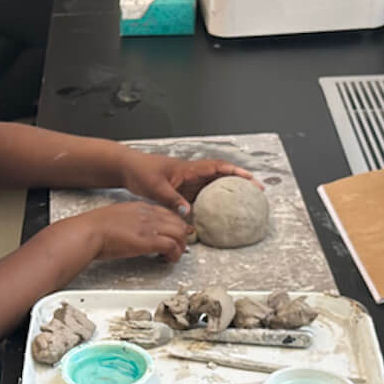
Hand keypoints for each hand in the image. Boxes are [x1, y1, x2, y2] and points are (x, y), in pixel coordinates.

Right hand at [77, 201, 190, 262]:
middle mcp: (148, 215)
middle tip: (178, 247)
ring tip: (174, 256)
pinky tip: (169, 259)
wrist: (88, 232)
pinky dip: (174, 254)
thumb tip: (131, 231)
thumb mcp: (115, 217)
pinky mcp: (148, 241)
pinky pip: (172, 246)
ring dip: (180, 246)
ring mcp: (150, 227)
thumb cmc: (94, 228)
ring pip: (180, 233)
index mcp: (140, 207)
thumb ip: (128, 221)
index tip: (175, 234)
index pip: (167, 213)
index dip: (175, 225)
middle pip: (178, 222)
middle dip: (182, 236)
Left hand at [120, 152, 254, 215]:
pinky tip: (217, 215)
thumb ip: (171, 200)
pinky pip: (201, 197)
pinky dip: (212, 203)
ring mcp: (188, 182)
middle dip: (240, 182)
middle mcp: (192, 174)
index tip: (250, 179)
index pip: (218, 167)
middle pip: (221, 176)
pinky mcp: (181, 191)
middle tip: (256, 192)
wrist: (127, 169)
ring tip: (245, 203)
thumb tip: (187, 212)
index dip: (236, 172)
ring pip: (213, 186)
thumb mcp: (155, 187)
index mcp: (189, 168)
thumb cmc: (140, 172)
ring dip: (228, 192)